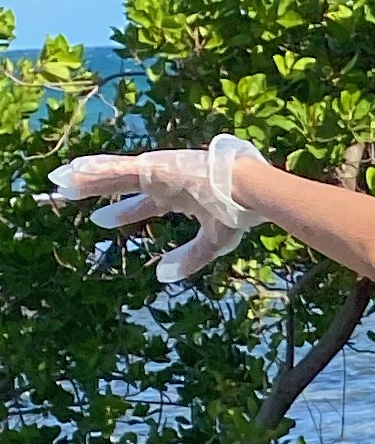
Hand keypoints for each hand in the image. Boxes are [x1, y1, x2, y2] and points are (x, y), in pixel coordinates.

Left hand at [50, 136, 261, 282]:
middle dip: (96, 189)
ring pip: (113, 173)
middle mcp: (164, 180)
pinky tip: (73, 170)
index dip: (123, 211)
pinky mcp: (152, 167)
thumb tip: (162, 276)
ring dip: (84, 177)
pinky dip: (94, 170)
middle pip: (121, 184)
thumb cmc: (237, 212)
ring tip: (58, 179)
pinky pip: (116, 169)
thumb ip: (188, 258)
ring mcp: (156, 171)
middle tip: (68, 192)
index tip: (101, 220)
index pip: (144, 204)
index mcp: (179, 195)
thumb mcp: (213, 243)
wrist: (246, 189)